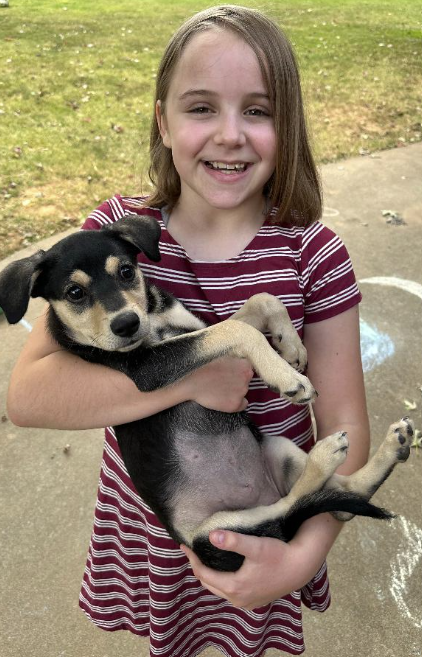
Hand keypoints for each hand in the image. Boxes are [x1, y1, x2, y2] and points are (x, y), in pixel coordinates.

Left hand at [180, 529, 321, 609]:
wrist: (301, 566)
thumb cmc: (279, 554)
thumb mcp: (255, 545)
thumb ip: (233, 541)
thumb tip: (212, 535)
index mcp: (235, 587)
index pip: (203, 574)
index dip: (192, 559)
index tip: (184, 546)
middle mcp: (238, 599)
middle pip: (209, 584)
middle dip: (198, 567)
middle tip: (191, 551)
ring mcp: (247, 602)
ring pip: (219, 589)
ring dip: (209, 575)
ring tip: (204, 558)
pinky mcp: (255, 600)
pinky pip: (230, 592)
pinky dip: (221, 581)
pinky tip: (223, 569)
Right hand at [184, 357, 253, 412]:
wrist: (194, 385)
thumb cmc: (206, 370)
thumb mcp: (223, 359)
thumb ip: (236, 361)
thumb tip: (245, 364)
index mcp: (244, 365)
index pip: (249, 369)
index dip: (240, 372)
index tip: (232, 374)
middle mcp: (246, 378)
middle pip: (247, 381)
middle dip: (239, 382)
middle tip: (225, 382)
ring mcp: (242, 392)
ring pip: (244, 393)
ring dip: (236, 392)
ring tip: (222, 390)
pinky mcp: (236, 404)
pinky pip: (243, 405)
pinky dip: (236, 403)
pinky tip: (225, 399)